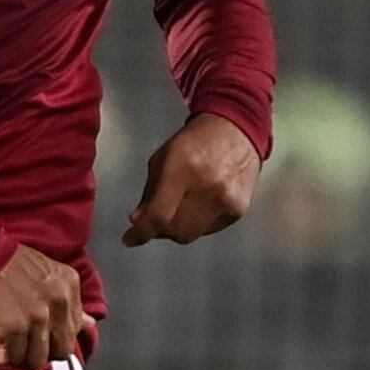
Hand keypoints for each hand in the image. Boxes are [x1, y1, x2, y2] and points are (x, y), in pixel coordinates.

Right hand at [0, 245, 90, 369]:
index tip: (33, 333)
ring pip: (38, 359)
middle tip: (19, 344)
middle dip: (40, 352)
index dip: (52, 338)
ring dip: (18, 358)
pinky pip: (14, 358)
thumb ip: (69, 300)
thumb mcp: (47, 274)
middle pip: (62, 350)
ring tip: (1, 346)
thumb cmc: (7, 263)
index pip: (73, 330)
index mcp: (69, 285)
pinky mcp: (14, 327)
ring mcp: (38, 316)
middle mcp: (59, 302)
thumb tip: (91, 324)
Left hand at [121, 113, 260, 246]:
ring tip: (176, 212)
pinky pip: (209, 230)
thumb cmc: (195, 141)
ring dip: (177, 229)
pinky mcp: (239, 210)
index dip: (142, 232)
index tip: (130, 239)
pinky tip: (197, 207)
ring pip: (192, 234)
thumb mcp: (163, 158)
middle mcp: (208, 188)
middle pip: (176, 231)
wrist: (237, 131)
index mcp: (184, 169)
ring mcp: (227, 201)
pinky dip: (197, 224)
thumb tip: (139, 220)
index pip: (160, 215)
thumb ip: (150, 191)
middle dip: (159, 230)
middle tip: (154, 221)